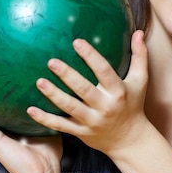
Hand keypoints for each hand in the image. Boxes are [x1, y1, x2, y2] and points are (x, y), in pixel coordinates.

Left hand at [26, 30, 148, 157]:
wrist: (129, 139)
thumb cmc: (133, 105)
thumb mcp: (140, 81)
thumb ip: (140, 56)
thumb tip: (138, 32)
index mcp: (118, 92)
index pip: (104, 72)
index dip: (91, 56)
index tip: (77, 42)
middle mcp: (105, 107)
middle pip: (84, 90)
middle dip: (68, 76)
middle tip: (51, 61)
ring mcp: (92, 122)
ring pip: (70, 108)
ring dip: (54, 95)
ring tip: (39, 82)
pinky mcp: (81, 133)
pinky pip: (61, 126)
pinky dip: (45, 119)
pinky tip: (31, 109)